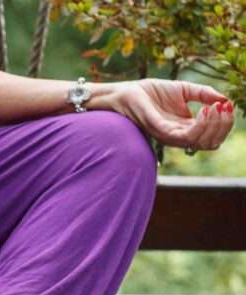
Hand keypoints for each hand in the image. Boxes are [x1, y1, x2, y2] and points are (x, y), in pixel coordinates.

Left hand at [99, 79, 235, 150]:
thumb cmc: (153, 92)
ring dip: (214, 125)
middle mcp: (179, 136)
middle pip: (210, 143)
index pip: (212, 136)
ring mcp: (169, 135)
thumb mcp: (184, 90)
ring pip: (200, 142)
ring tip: (215, 108)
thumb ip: (204, 94)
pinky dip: (200, 124)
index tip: (228, 106)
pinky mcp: (160, 130)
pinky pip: (184, 136)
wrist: (128, 91)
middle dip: (223, 126)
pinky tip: (205, 109)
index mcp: (185, 128)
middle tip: (224, 107)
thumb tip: (224, 100)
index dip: (225, 124)